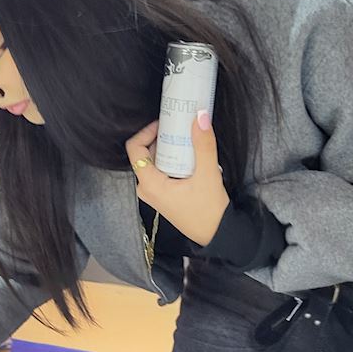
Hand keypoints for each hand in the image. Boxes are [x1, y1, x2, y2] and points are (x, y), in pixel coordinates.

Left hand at [126, 111, 229, 246]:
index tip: (165, 123)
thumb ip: (204, 145)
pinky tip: (190, 155)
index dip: (147, 131)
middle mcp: (146, 189)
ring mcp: (154, 193)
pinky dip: (173, 159)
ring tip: (187, 139)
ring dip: (169, 148)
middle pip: (146, 154)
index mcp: (149, 184)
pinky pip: (162, 171)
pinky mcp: (164, 195)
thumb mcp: (208, 175)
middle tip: (179, 127)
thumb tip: (200, 116)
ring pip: (155, 162)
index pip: (135, 149)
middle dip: (162, 138)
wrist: (217, 235)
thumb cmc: (209, 211)